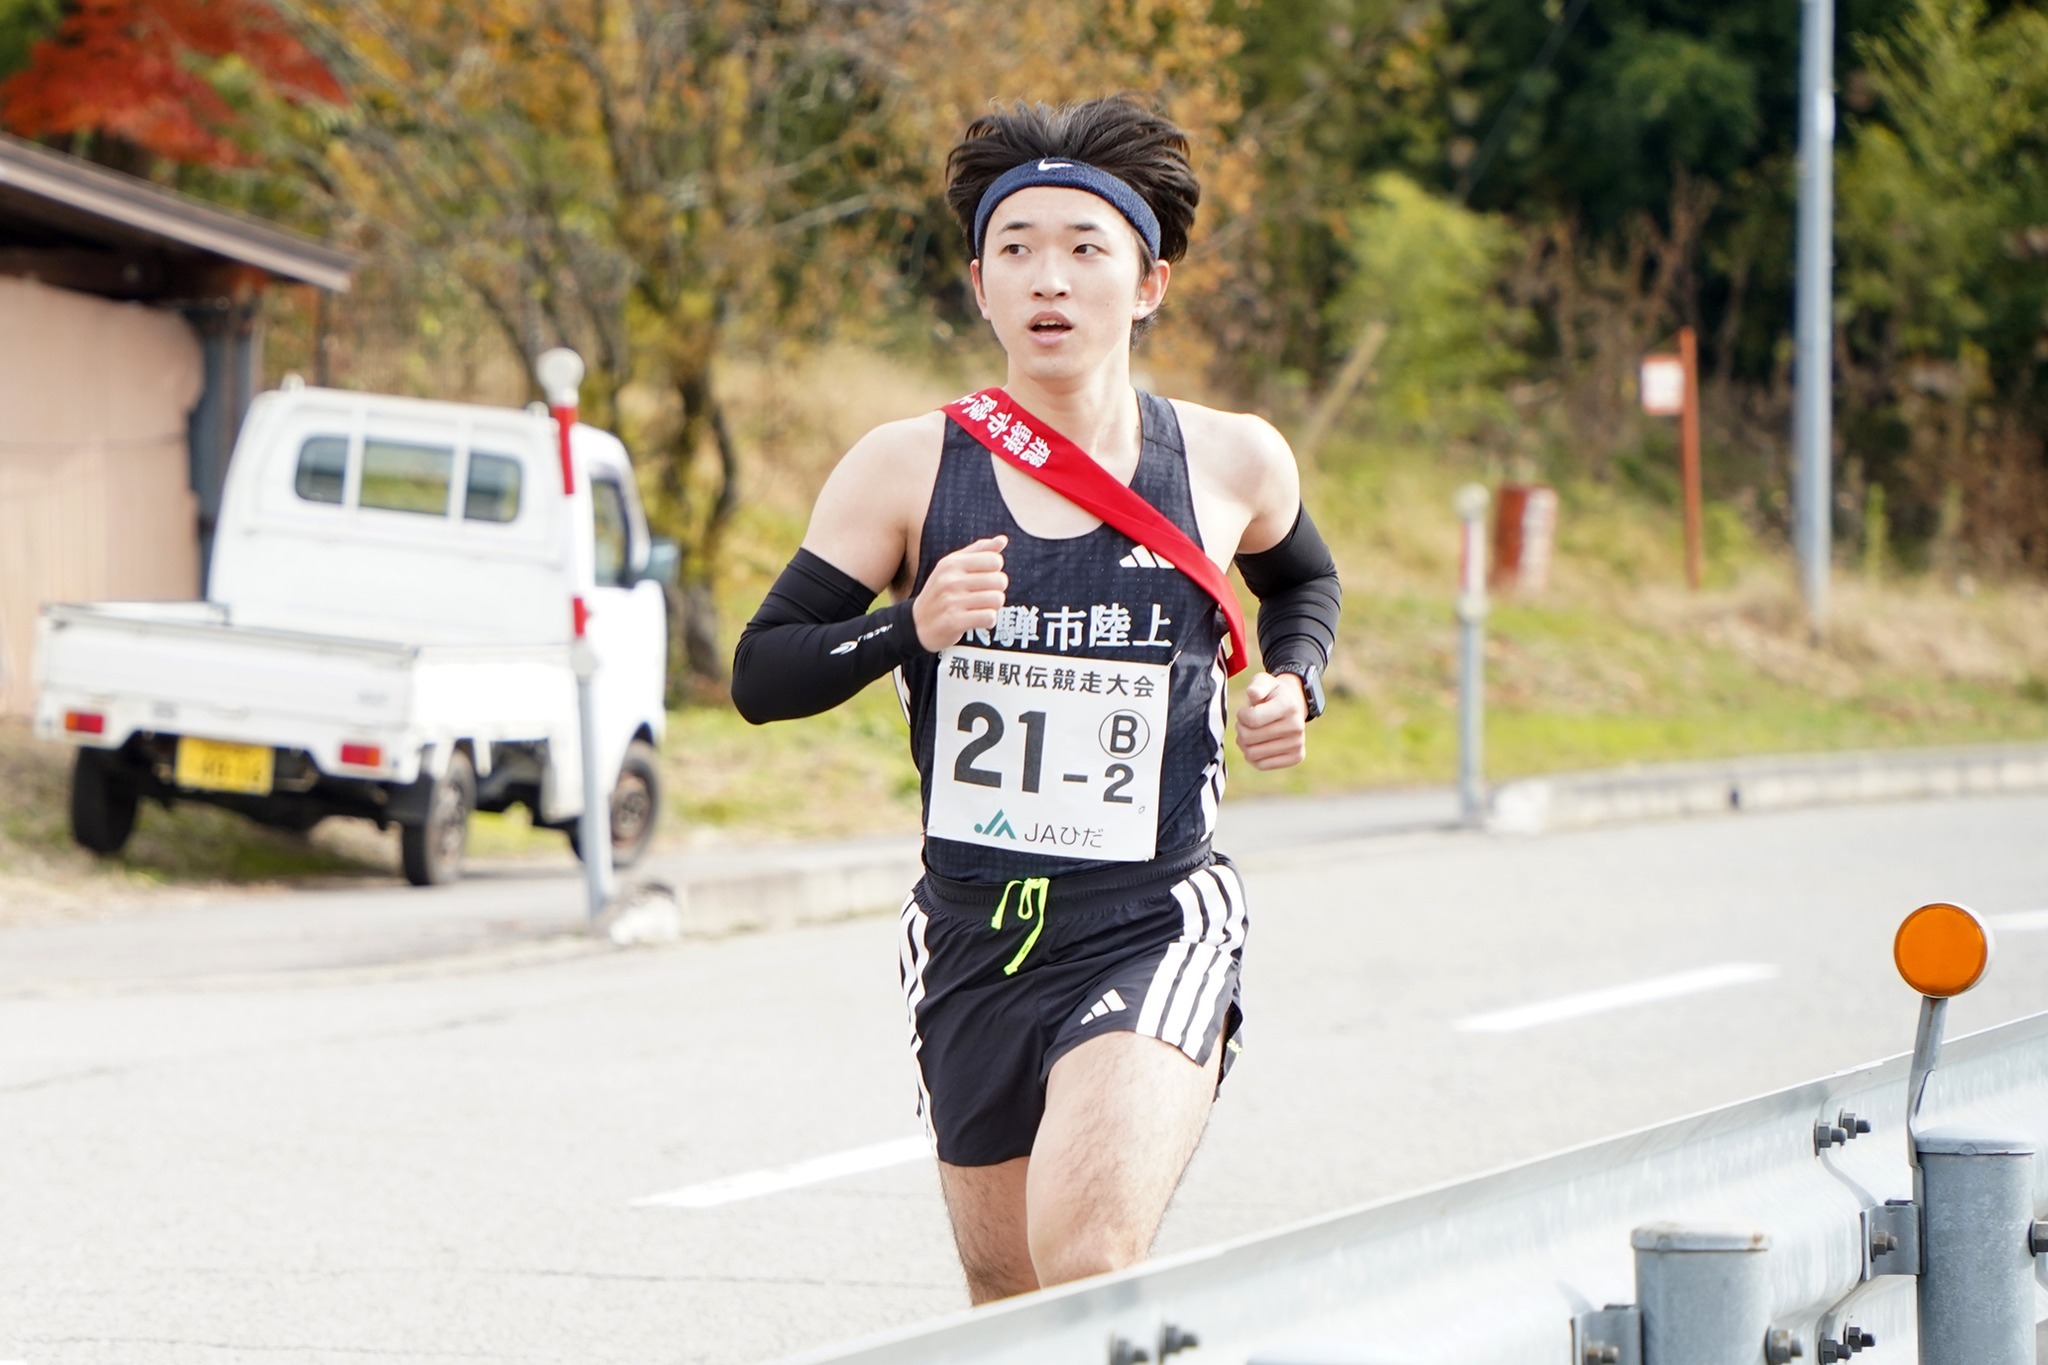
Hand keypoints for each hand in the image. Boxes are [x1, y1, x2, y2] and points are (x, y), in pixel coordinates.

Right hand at [913, 535, 1007, 650]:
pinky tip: (978, 620)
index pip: (995, 560)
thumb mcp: (953, 566)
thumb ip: (978, 551)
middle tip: (984, 595)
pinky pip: (989, 617)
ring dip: (994, 606)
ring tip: (980, 607)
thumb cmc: (941, 592)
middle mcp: (950, 580)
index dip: (995, 571)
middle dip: (997, 590)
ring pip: (997, 599)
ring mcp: (951, 601)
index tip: (984, 578)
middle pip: (1000, 580)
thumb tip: (1002, 540)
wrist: (919, 624)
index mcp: (951, 563)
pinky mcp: (954, 622)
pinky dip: (988, 620)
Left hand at [1235, 671, 1307, 769]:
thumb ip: (1257, 686)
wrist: (1293, 706)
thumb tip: (1252, 694)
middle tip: (1245, 723)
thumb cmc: (1272, 695)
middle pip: (1249, 738)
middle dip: (1240, 729)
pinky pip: (1261, 765)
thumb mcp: (1264, 682)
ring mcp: (1298, 743)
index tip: (1245, 711)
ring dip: (1244, 744)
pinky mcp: (1296, 757)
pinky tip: (1257, 745)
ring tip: (1250, 733)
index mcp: (1288, 706)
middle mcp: (1297, 726)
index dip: (1241, 715)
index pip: (1252, 719)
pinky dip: (1253, 757)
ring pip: (1252, 754)